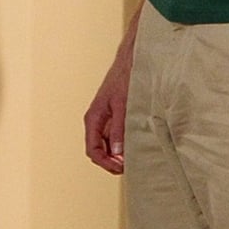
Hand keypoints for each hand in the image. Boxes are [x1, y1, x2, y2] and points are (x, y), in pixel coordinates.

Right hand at [84, 59, 131, 174]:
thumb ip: (119, 129)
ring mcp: (106, 121)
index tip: (120, 167)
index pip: (93, 150)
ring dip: (118, 155)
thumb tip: (118, 152)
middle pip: (99, 152)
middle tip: (129, 166)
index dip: (106, 162)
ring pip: (108, 147)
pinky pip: (116, 138)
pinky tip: (135, 147)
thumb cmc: (124, 78)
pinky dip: (124, 146)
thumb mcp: (122, 105)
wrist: (131, 61)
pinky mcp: (116, 118)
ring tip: (133, 158)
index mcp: (93, 119)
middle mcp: (98, 122)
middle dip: (112, 162)